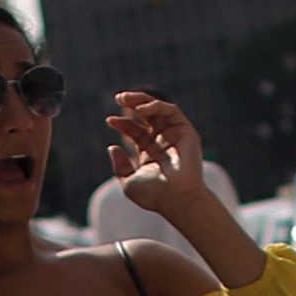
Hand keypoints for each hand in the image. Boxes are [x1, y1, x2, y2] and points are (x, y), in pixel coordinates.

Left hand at [102, 91, 229, 241]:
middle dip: (132, 104)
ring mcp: (175, 136)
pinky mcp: (186, 131)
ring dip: (142, 100)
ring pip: (159, 110)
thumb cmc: (154, 195)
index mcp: (150, 153)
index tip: (109, 120)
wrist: (176, 198)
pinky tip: (141, 110)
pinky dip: (156, 106)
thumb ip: (120, 165)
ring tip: (126, 99)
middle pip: (147, 116)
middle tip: (118, 97)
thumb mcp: (128, 182)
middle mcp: (163, 142)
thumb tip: (112, 147)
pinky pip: (171, 111)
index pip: (135, 131)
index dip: (122, 123)